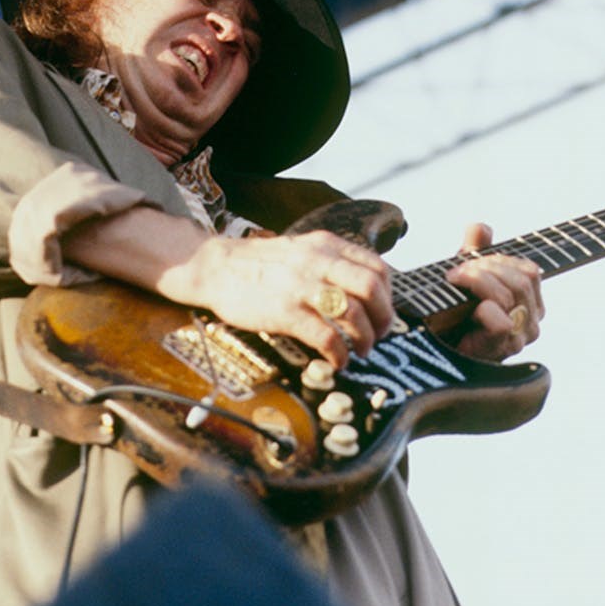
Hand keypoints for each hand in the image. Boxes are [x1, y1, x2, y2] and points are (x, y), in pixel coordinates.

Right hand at [183, 230, 393, 367]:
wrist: (216, 267)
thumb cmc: (261, 264)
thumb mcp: (303, 250)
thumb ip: (333, 262)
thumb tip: (365, 289)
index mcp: (327, 245)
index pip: (377, 267)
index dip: (388, 296)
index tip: (383, 313)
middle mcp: (319, 261)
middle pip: (372, 288)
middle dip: (384, 318)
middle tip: (380, 335)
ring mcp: (302, 286)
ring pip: (353, 313)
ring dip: (365, 338)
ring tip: (361, 350)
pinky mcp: (285, 311)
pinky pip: (325, 336)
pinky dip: (338, 353)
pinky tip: (337, 360)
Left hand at [444, 223, 543, 360]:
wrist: (432, 345)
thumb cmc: (452, 312)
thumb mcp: (464, 274)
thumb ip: (474, 248)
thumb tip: (480, 228)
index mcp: (530, 300)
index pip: (529, 271)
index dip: (499, 260)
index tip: (469, 262)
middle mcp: (531, 319)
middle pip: (521, 279)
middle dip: (485, 269)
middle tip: (456, 274)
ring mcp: (520, 336)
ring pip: (509, 294)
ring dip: (478, 282)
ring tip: (454, 284)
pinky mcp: (503, 348)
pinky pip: (501, 321)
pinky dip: (483, 309)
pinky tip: (468, 309)